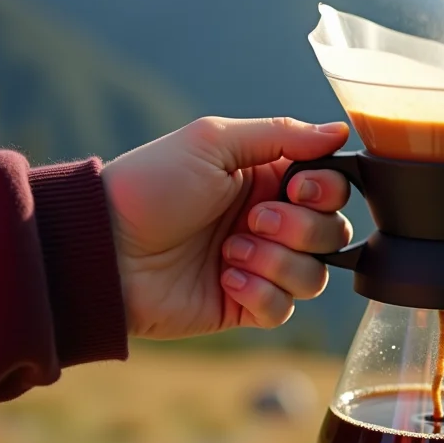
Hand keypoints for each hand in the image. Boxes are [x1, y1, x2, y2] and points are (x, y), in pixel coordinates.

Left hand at [101, 117, 352, 338]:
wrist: (104, 248)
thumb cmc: (151, 186)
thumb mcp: (212, 142)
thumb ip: (282, 134)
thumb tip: (339, 132)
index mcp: (267, 180)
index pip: (332, 189)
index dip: (325, 191)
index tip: (295, 186)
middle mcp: (270, 223)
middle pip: (332, 234)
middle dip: (299, 228)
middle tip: (253, 220)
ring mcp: (260, 266)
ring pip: (314, 276)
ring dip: (277, 262)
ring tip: (230, 252)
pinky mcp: (243, 306)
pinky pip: (284, 310)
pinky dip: (259, 293)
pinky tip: (223, 277)